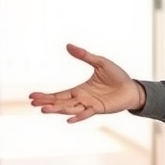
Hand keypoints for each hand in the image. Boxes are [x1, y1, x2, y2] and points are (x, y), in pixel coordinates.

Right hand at [28, 43, 145, 122]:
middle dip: (47, 103)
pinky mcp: (99, 109)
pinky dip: (78, 116)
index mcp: (80, 89)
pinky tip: (69, 119)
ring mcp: (89, 105)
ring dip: (57, 110)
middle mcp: (82, 98)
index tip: (32, 96)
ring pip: (70, 108)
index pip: (59, 94)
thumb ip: (84, 55)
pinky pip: (86, 113)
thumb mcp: (99, 62)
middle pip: (61, 102)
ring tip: (45, 110)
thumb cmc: (117, 76)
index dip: (46, 95)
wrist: (132, 88)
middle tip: (33, 104)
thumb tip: (68, 45)